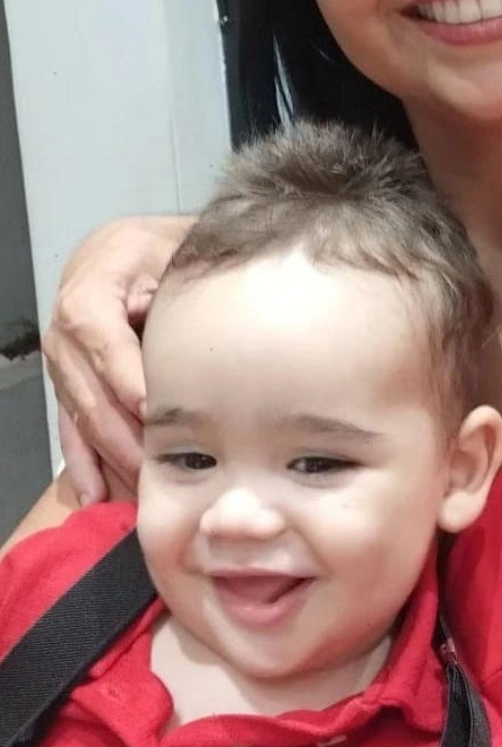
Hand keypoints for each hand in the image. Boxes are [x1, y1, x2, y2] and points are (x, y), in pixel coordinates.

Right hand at [43, 215, 190, 502]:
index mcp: (88, 295)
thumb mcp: (171, 251)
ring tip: (139, 496)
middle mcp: (64, 334)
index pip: (105, 343)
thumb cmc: (158, 249)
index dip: (129, 380)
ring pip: (82, 418)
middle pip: (91, 393)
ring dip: (110, 459)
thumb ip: (177, 288)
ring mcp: (61, 363)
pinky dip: (84, 464)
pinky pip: (71, 429)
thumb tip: (196, 335)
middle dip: (125, 437)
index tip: (156, 415)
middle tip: (160, 472)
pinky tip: (97, 496)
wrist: (128, 249)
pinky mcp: (67, 385)